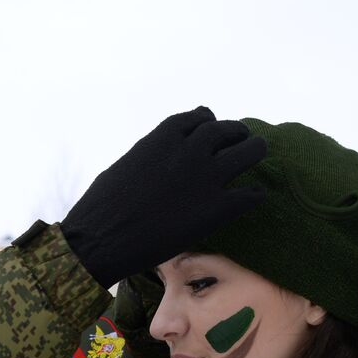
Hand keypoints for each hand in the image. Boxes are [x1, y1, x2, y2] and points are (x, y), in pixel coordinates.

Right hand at [62, 107, 266, 284]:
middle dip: (235, 133)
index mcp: (164, 137)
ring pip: (249, 151)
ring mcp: (207, 178)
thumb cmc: (101, 206)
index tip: (211, 127)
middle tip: (241, 140)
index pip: (198, 118)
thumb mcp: (126, 164)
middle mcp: (190, 150)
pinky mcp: (217, 209)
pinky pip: (250, 195)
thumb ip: (150, 154)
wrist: (102, 238)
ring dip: (254, 150)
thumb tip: (155, 158)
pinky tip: (254, 197)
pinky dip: (254, 194)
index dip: (208, 122)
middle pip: (227, 131)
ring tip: (256, 153)